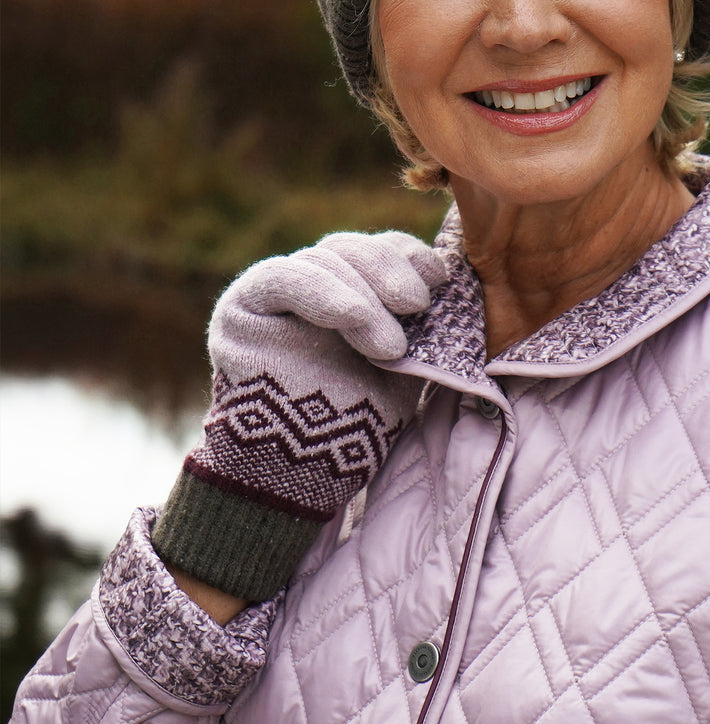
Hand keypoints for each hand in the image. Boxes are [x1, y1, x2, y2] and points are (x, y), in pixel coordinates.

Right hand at [152, 231, 445, 602]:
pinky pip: (283, 279)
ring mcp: (272, 291)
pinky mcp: (241, 306)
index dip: (406, 255)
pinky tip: (354, 320)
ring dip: (364, 298)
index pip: (375, 250)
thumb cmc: (358, 422)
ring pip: (322, 261)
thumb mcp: (400, 361)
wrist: (305, 474)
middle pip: (350, 249)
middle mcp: (307, 282)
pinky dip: (325, 294)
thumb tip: (452, 273)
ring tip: (390, 347)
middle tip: (418, 304)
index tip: (439, 277)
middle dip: (389, 272)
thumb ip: (414, 317)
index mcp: (346, 288)